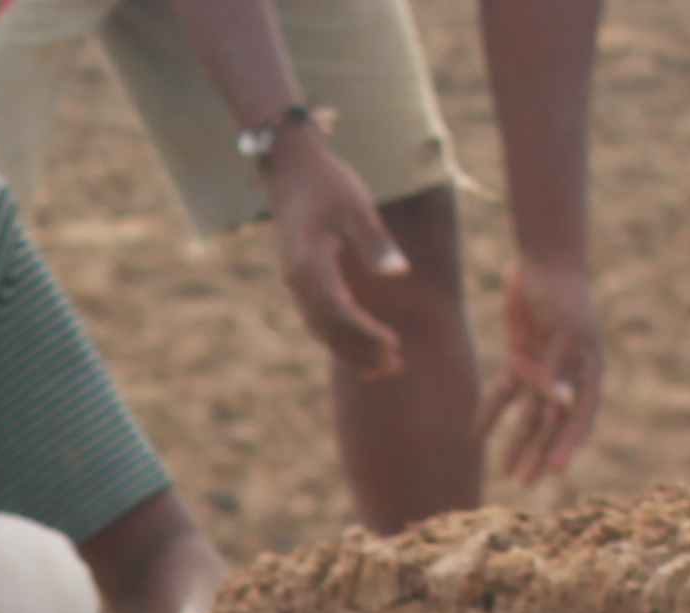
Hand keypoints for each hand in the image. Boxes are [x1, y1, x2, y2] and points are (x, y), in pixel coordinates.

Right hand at [265, 132, 408, 375]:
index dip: (366, 332)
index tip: (394, 342)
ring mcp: (296, 284)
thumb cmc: (328, 184)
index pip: (338, 313)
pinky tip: (364, 345)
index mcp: (310, 264)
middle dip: (361, 351)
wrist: (291, 170)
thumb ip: (376, 242)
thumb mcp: (357, 206)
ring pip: (321, 330)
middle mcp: (298, 281)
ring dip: (351, 351)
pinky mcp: (301, 282)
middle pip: (328, 330)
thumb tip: (398, 275)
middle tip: (396, 364)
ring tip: (385, 366)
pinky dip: (340, 338)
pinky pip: (319, 319)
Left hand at [481, 253, 604, 484]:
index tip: (555, 472)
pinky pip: (504, 393)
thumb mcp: (562, 331)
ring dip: (518, 443)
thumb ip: (558, 369)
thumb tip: (561, 406)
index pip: (578, 418)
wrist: (542, 261)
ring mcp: (542, 369)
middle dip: (540, 453)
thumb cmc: (561, 293)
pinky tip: (475, 436)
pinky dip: (491, 413)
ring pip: (528, 415)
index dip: (567, 446)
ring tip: (506, 472)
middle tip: (525, 483)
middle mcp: (566, 376)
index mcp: (587, 372)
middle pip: (552, 424)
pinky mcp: (520, 358)